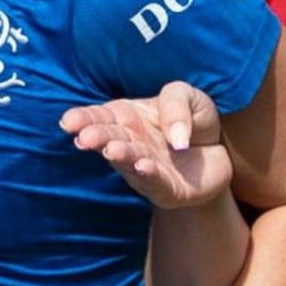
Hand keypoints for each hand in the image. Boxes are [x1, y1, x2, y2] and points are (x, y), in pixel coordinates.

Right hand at [61, 81, 231, 209]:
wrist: (217, 152)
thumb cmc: (193, 120)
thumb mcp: (187, 96)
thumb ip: (176, 105)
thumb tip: (176, 138)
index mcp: (126, 118)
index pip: (99, 117)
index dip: (83, 118)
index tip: (68, 121)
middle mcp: (129, 144)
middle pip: (109, 138)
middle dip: (96, 137)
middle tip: (84, 137)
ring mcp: (144, 167)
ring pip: (129, 161)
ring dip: (121, 155)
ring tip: (111, 149)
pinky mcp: (165, 189)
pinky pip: (156, 181)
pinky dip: (149, 174)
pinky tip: (142, 166)